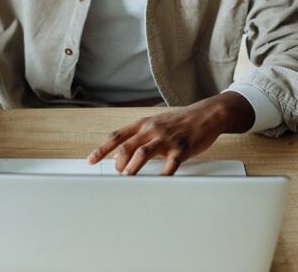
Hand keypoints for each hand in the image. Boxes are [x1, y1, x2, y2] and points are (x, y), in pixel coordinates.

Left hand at [86, 92, 254, 175]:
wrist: (206, 114)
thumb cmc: (180, 122)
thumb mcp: (156, 124)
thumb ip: (140, 137)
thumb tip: (123, 154)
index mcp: (143, 124)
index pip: (116, 136)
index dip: (102, 149)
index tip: (91, 161)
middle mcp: (151, 130)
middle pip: (126, 146)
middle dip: (118, 163)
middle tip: (117, 175)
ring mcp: (166, 138)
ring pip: (142, 153)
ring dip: (132, 168)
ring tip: (127, 179)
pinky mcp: (181, 148)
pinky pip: (170, 164)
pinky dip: (162, 175)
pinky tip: (158, 183)